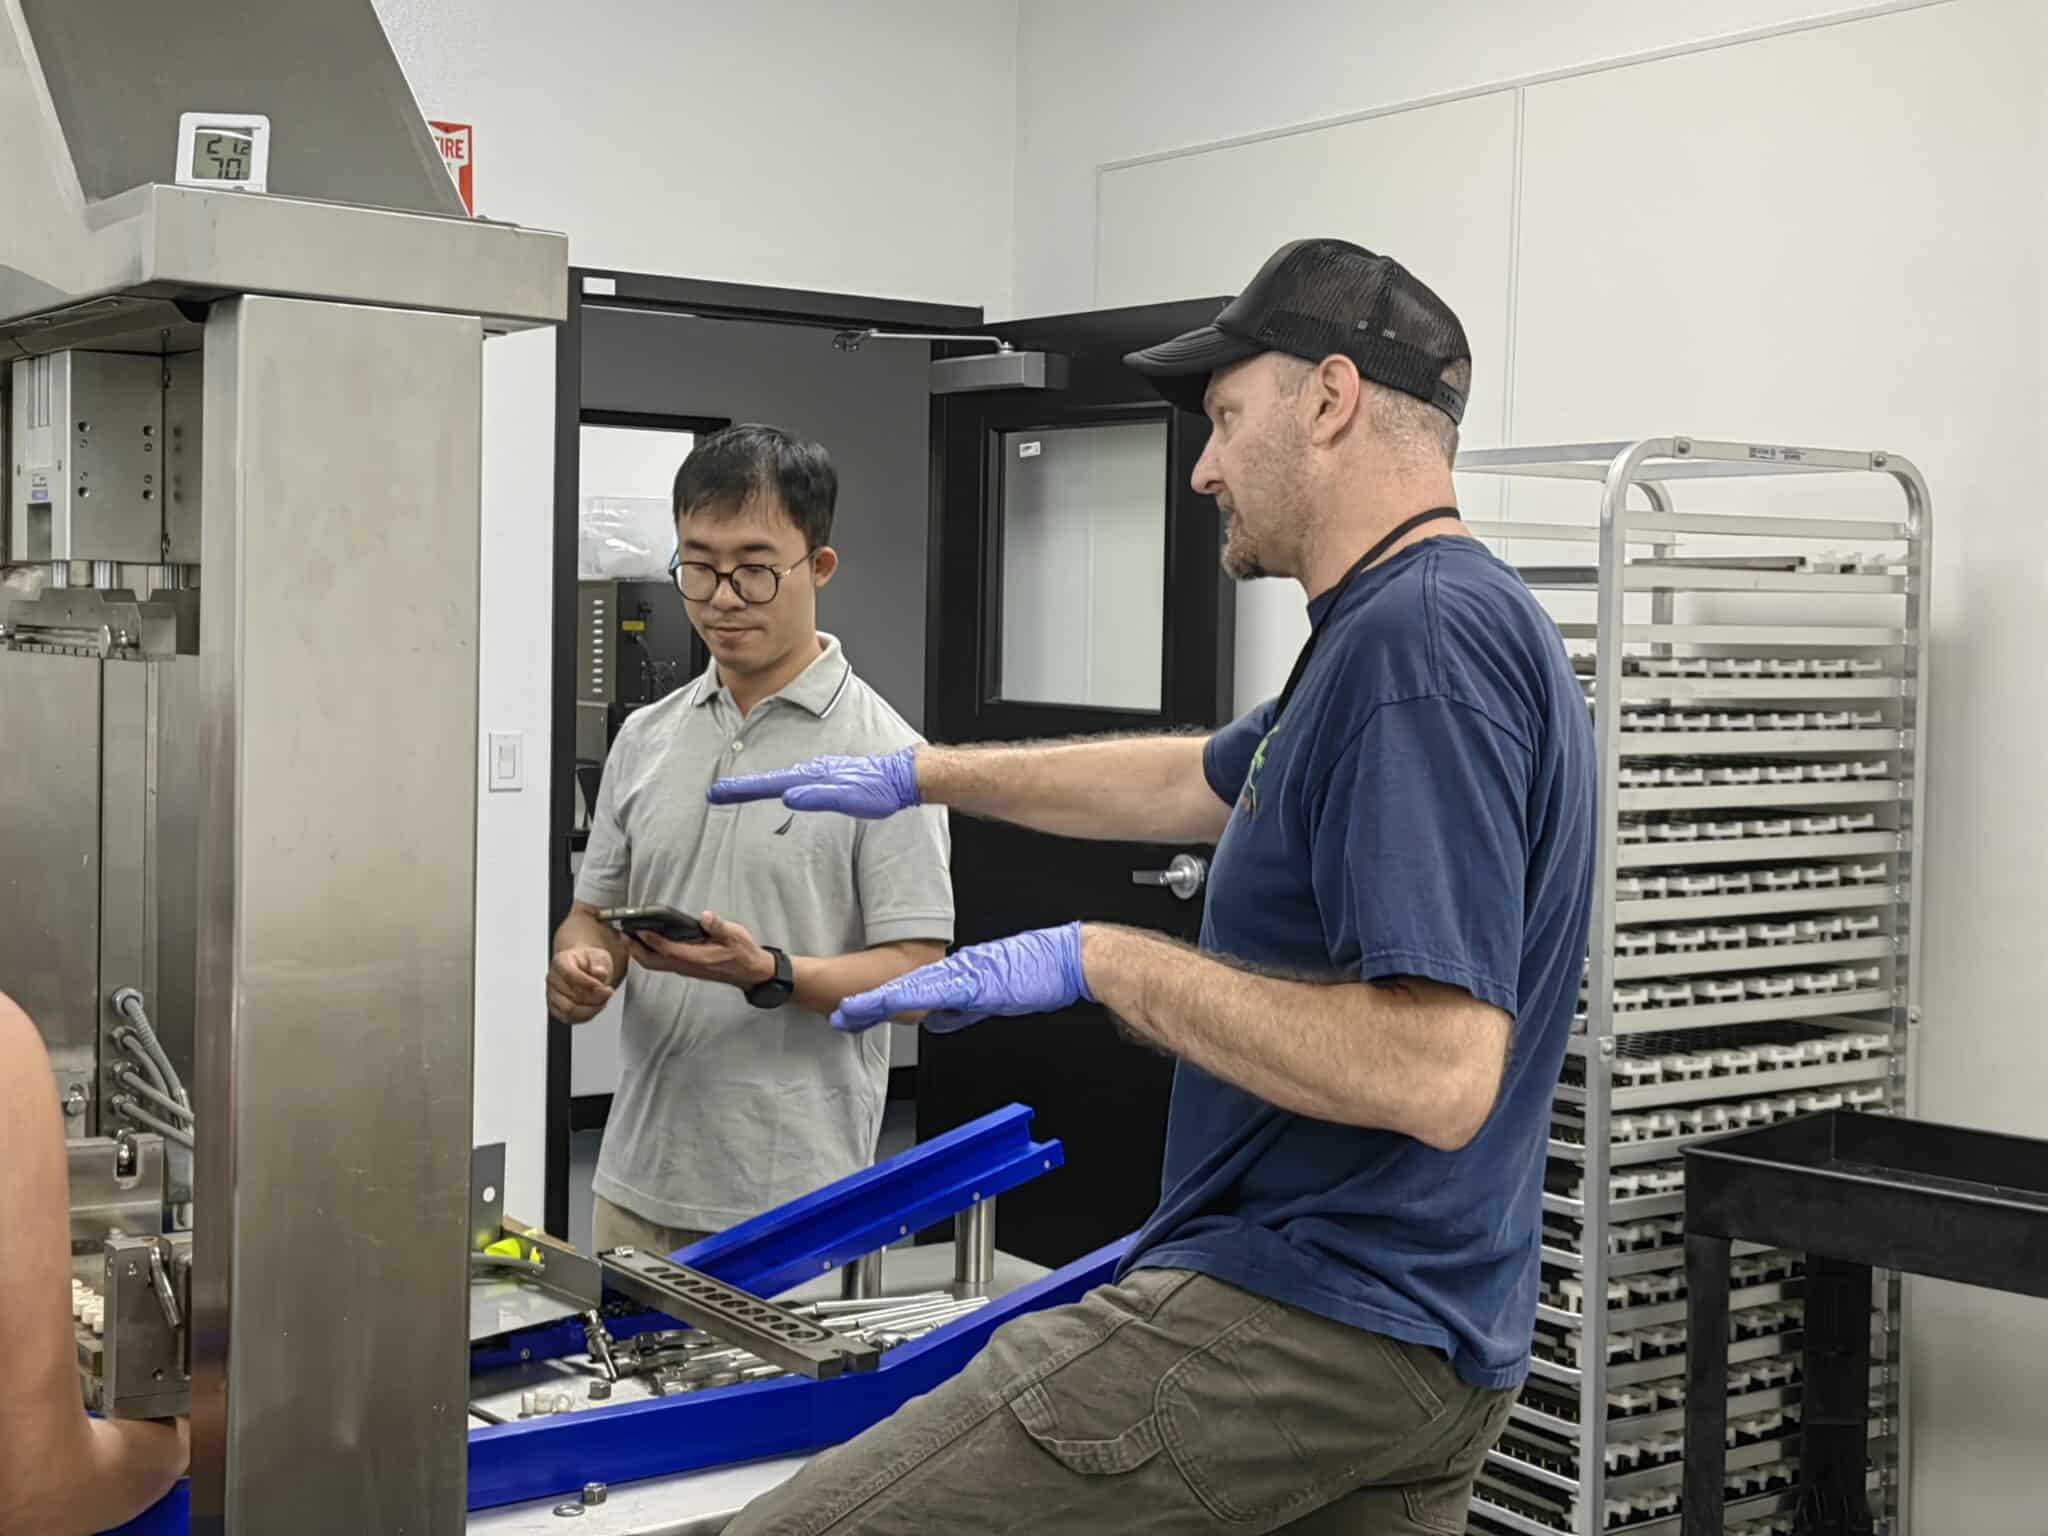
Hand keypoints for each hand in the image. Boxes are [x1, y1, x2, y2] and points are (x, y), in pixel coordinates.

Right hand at [547, 946, 615, 1022]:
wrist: (588, 969)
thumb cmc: (590, 962)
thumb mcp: (599, 957)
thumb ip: (599, 964)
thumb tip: (599, 973)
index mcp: (560, 962)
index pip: (569, 974)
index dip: (587, 983)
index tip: (602, 986)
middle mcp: (553, 979)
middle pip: (572, 994)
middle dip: (595, 996)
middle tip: (608, 992)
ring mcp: (552, 996)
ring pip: (570, 1010)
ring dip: (591, 1008)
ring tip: (603, 1001)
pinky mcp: (556, 1010)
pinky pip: (570, 1019)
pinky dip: (586, 1016)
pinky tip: (596, 1007)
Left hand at [625, 910, 774, 992]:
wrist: (751, 972)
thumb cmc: (743, 953)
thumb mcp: (735, 935)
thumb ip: (718, 926)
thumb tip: (705, 917)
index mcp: (697, 957)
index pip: (667, 949)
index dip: (650, 939)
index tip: (637, 927)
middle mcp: (687, 966)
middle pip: (653, 961)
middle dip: (635, 949)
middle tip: (622, 933)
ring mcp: (685, 969)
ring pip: (655, 964)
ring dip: (639, 953)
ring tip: (628, 937)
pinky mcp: (686, 968)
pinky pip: (661, 963)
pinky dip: (649, 955)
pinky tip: (646, 943)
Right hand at [706, 747, 918, 818]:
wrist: (900, 778)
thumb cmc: (877, 790)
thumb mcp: (847, 798)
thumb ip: (817, 797)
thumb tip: (788, 797)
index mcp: (811, 776)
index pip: (768, 784)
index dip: (742, 789)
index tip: (718, 793)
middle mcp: (811, 771)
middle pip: (768, 780)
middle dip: (742, 787)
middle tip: (717, 793)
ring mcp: (818, 773)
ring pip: (780, 779)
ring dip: (758, 786)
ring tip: (739, 792)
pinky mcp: (827, 778)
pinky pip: (794, 781)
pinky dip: (778, 785)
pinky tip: (780, 790)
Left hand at [830, 924, 1090, 1033]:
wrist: (1064, 960)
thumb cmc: (1034, 975)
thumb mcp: (990, 999)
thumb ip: (961, 1010)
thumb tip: (937, 1023)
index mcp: (953, 977)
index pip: (906, 992)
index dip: (876, 1004)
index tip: (853, 1016)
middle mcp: (951, 971)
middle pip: (898, 988)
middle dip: (865, 1004)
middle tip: (836, 1015)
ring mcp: (960, 974)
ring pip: (909, 987)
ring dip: (876, 1001)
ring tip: (848, 1011)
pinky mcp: (973, 980)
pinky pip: (934, 991)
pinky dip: (909, 997)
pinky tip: (888, 1002)